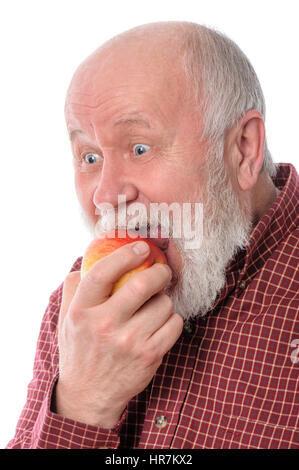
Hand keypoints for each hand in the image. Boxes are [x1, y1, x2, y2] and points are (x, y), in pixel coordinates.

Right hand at [55, 241, 182, 427]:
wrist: (89, 396)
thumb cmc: (80, 350)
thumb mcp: (66, 319)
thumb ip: (74, 288)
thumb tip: (88, 261)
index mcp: (82, 312)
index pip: (103, 273)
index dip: (126, 254)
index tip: (142, 247)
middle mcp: (105, 326)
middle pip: (142, 284)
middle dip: (159, 272)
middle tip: (161, 271)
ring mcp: (129, 342)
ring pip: (163, 304)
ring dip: (164, 300)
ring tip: (154, 306)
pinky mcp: (150, 356)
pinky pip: (175, 324)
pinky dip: (172, 319)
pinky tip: (160, 323)